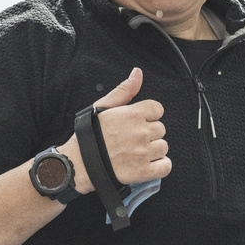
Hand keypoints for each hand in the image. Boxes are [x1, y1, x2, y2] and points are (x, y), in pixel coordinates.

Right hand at [62, 68, 170, 192]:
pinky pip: (166, 166)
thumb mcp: (104, 106)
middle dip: (149, 133)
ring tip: (136, 152)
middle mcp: (141, 132)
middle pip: (161, 129)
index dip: (148, 116)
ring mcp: (143, 153)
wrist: (78, 164)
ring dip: (153, 150)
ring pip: (163, 147)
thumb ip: (124, 90)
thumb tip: (138, 72)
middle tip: (132, 139)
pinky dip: (160, 166)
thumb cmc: (89, 134)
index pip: (157, 109)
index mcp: (133, 114)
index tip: (136, 123)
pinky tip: (147, 164)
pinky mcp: (143, 172)